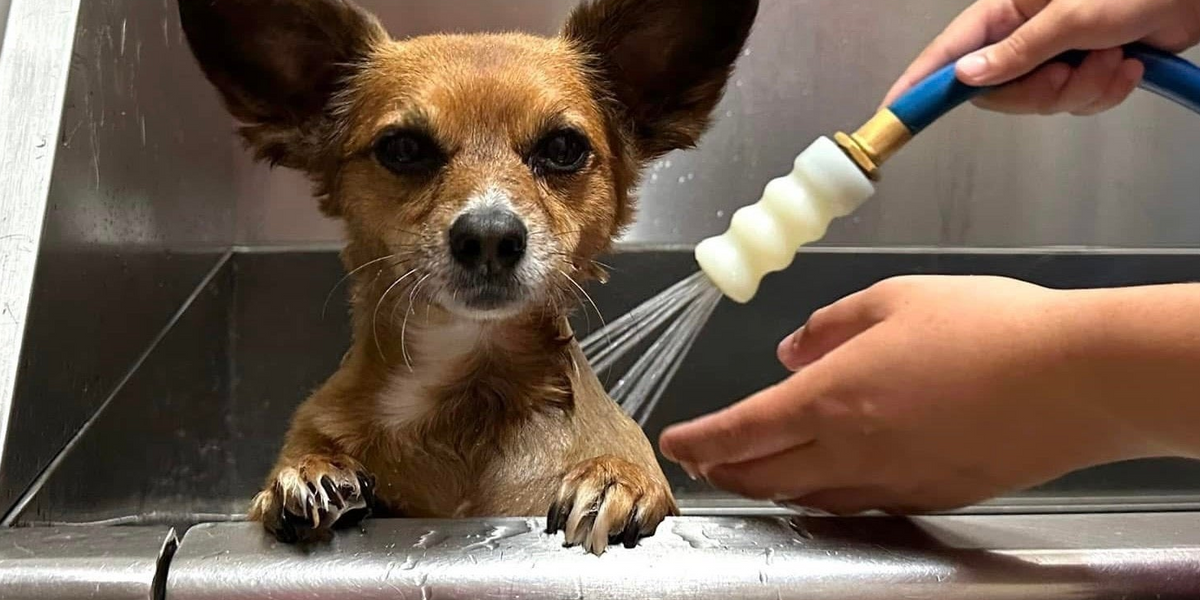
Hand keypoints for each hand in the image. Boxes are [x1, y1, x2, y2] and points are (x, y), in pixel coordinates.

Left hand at [658, 276, 1194, 514]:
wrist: (1074, 378)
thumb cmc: (990, 328)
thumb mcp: (895, 299)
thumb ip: (831, 325)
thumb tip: (794, 348)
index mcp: (832, 397)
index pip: (741, 430)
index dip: (700, 439)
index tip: (676, 440)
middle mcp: (853, 450)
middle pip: (763, 474)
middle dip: (722, 469)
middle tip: (702, 461)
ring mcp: (892, 481)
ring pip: (807, 495)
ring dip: (767, 485)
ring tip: (749, 474)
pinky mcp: (930, 495)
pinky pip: (858, 502)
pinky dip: (824, 493)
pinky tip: (825, 481)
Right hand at [881, 0, 1199, 115]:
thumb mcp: (1072, 17)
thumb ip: (1016, 52)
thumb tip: (967, 78)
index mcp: (1008, 7)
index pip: (950, 50)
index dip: (921, 82)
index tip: (895, 110)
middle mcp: (1025, 32)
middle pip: (998, 90)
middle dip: (1038, 93)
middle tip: (1066, 75)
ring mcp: (1055, 53)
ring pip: (1041, 102)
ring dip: (1083, 91)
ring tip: (1113, 59)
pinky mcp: (1085, 70)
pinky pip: (1076, 104)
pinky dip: (1105, 93)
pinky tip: (1129, 65)